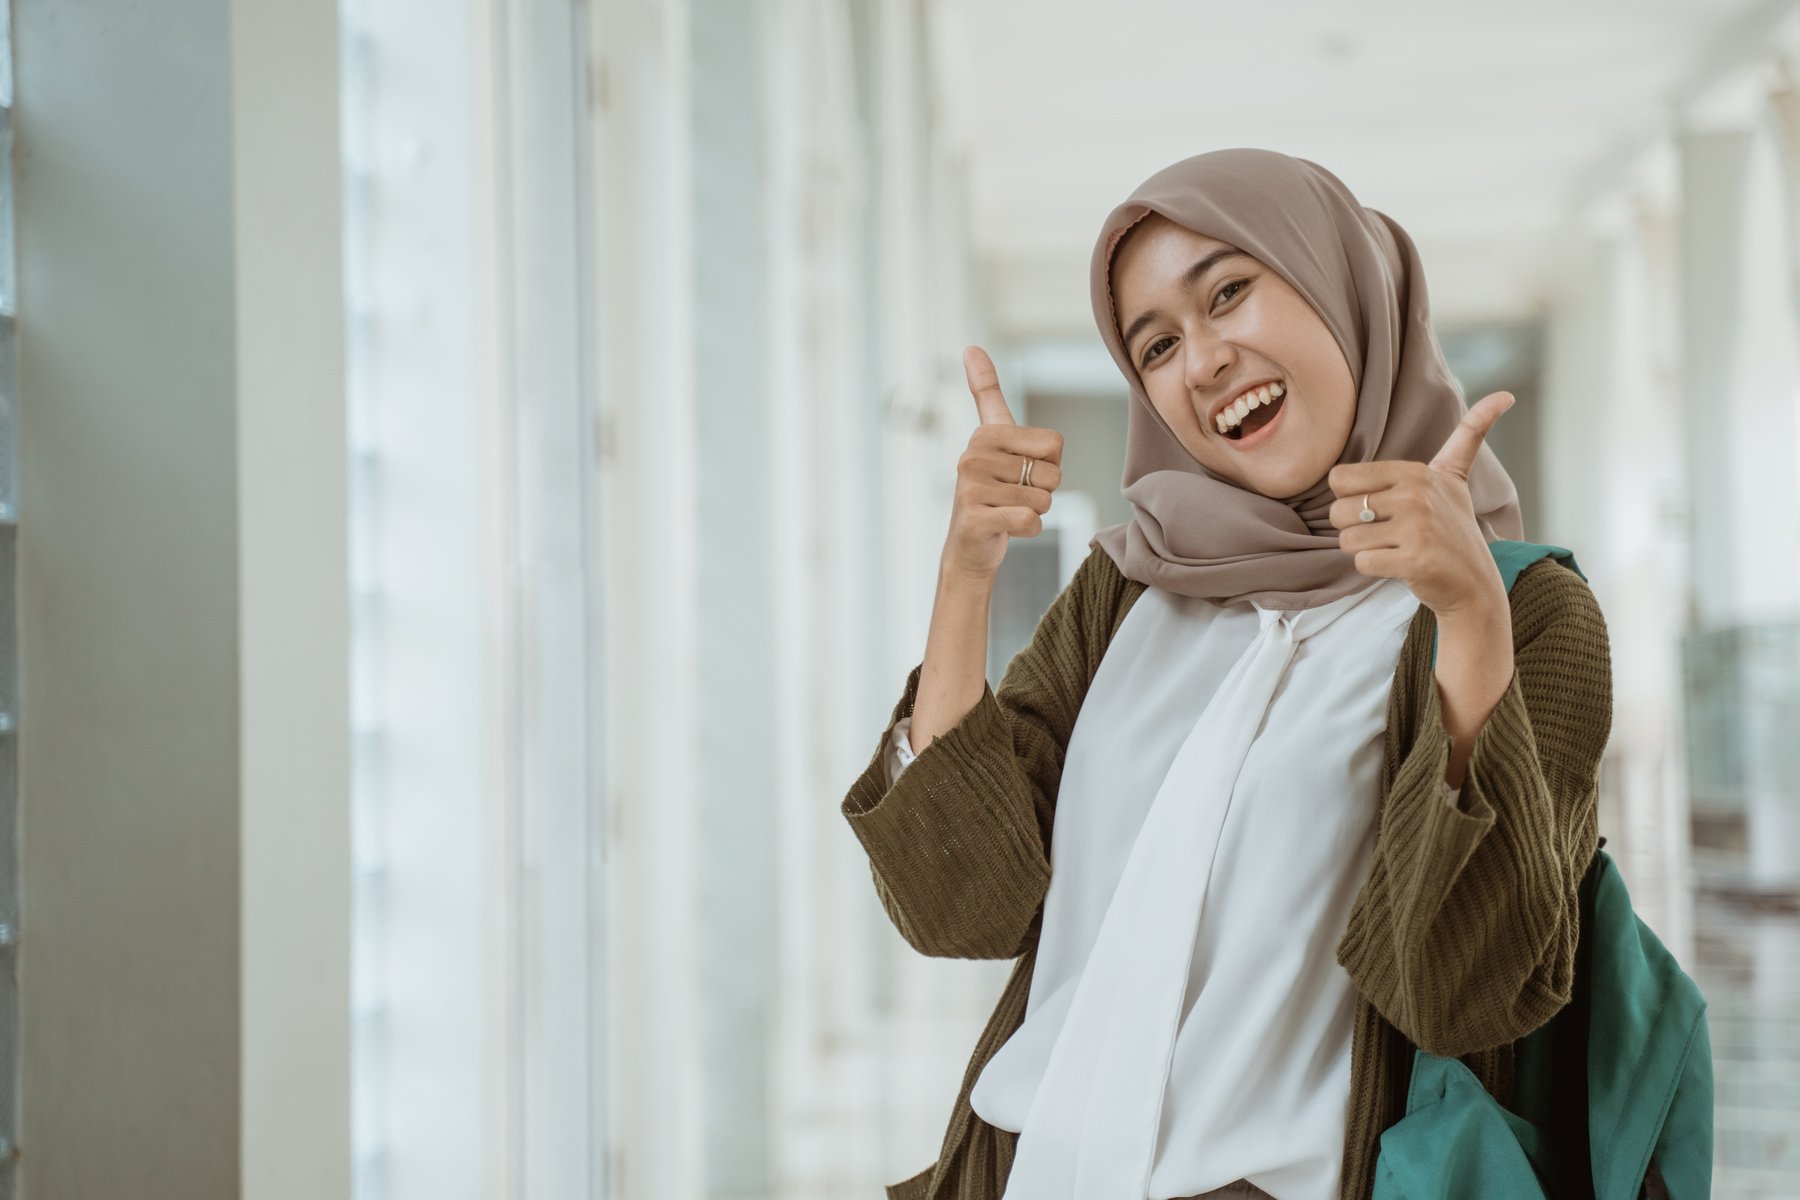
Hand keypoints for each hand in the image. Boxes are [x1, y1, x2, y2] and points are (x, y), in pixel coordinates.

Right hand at [942, 345, 1064, 581]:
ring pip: (1042, 500)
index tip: (1020, 471)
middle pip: (1052, 474)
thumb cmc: (992, 491)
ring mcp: (971, 488)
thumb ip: (986, 394)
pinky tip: (1004, 528)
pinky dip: (1027, 530)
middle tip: (1012, 498)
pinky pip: (1029, 521)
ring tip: (1005, 512)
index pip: (1053, 444)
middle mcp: (973, 456)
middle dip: (1042, 492)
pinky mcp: (974, 518)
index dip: (1048, 464)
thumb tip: (970, 347)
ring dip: (1033, 512)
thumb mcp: (996, 441)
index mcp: (986, 434)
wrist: (969, 546)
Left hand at [1325, 390, 1515, 619]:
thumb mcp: (1455, 476)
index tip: (1379, 507)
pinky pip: (1363, 562)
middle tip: (1387, 534)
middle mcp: (1416, 495)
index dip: (1350, 498)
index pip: (1340, 478)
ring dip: (1365, 550)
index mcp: (1416, 472)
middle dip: (1354, 528)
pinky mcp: (1415, 559)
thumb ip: (1468, 435)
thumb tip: (1505, 394)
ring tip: (1396, 548)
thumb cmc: (1452, 528)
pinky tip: (1401, 565)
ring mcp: (1417, 527)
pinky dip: (1375, 568)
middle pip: (1338, 511)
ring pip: (1347, 539)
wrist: (1474, 582)